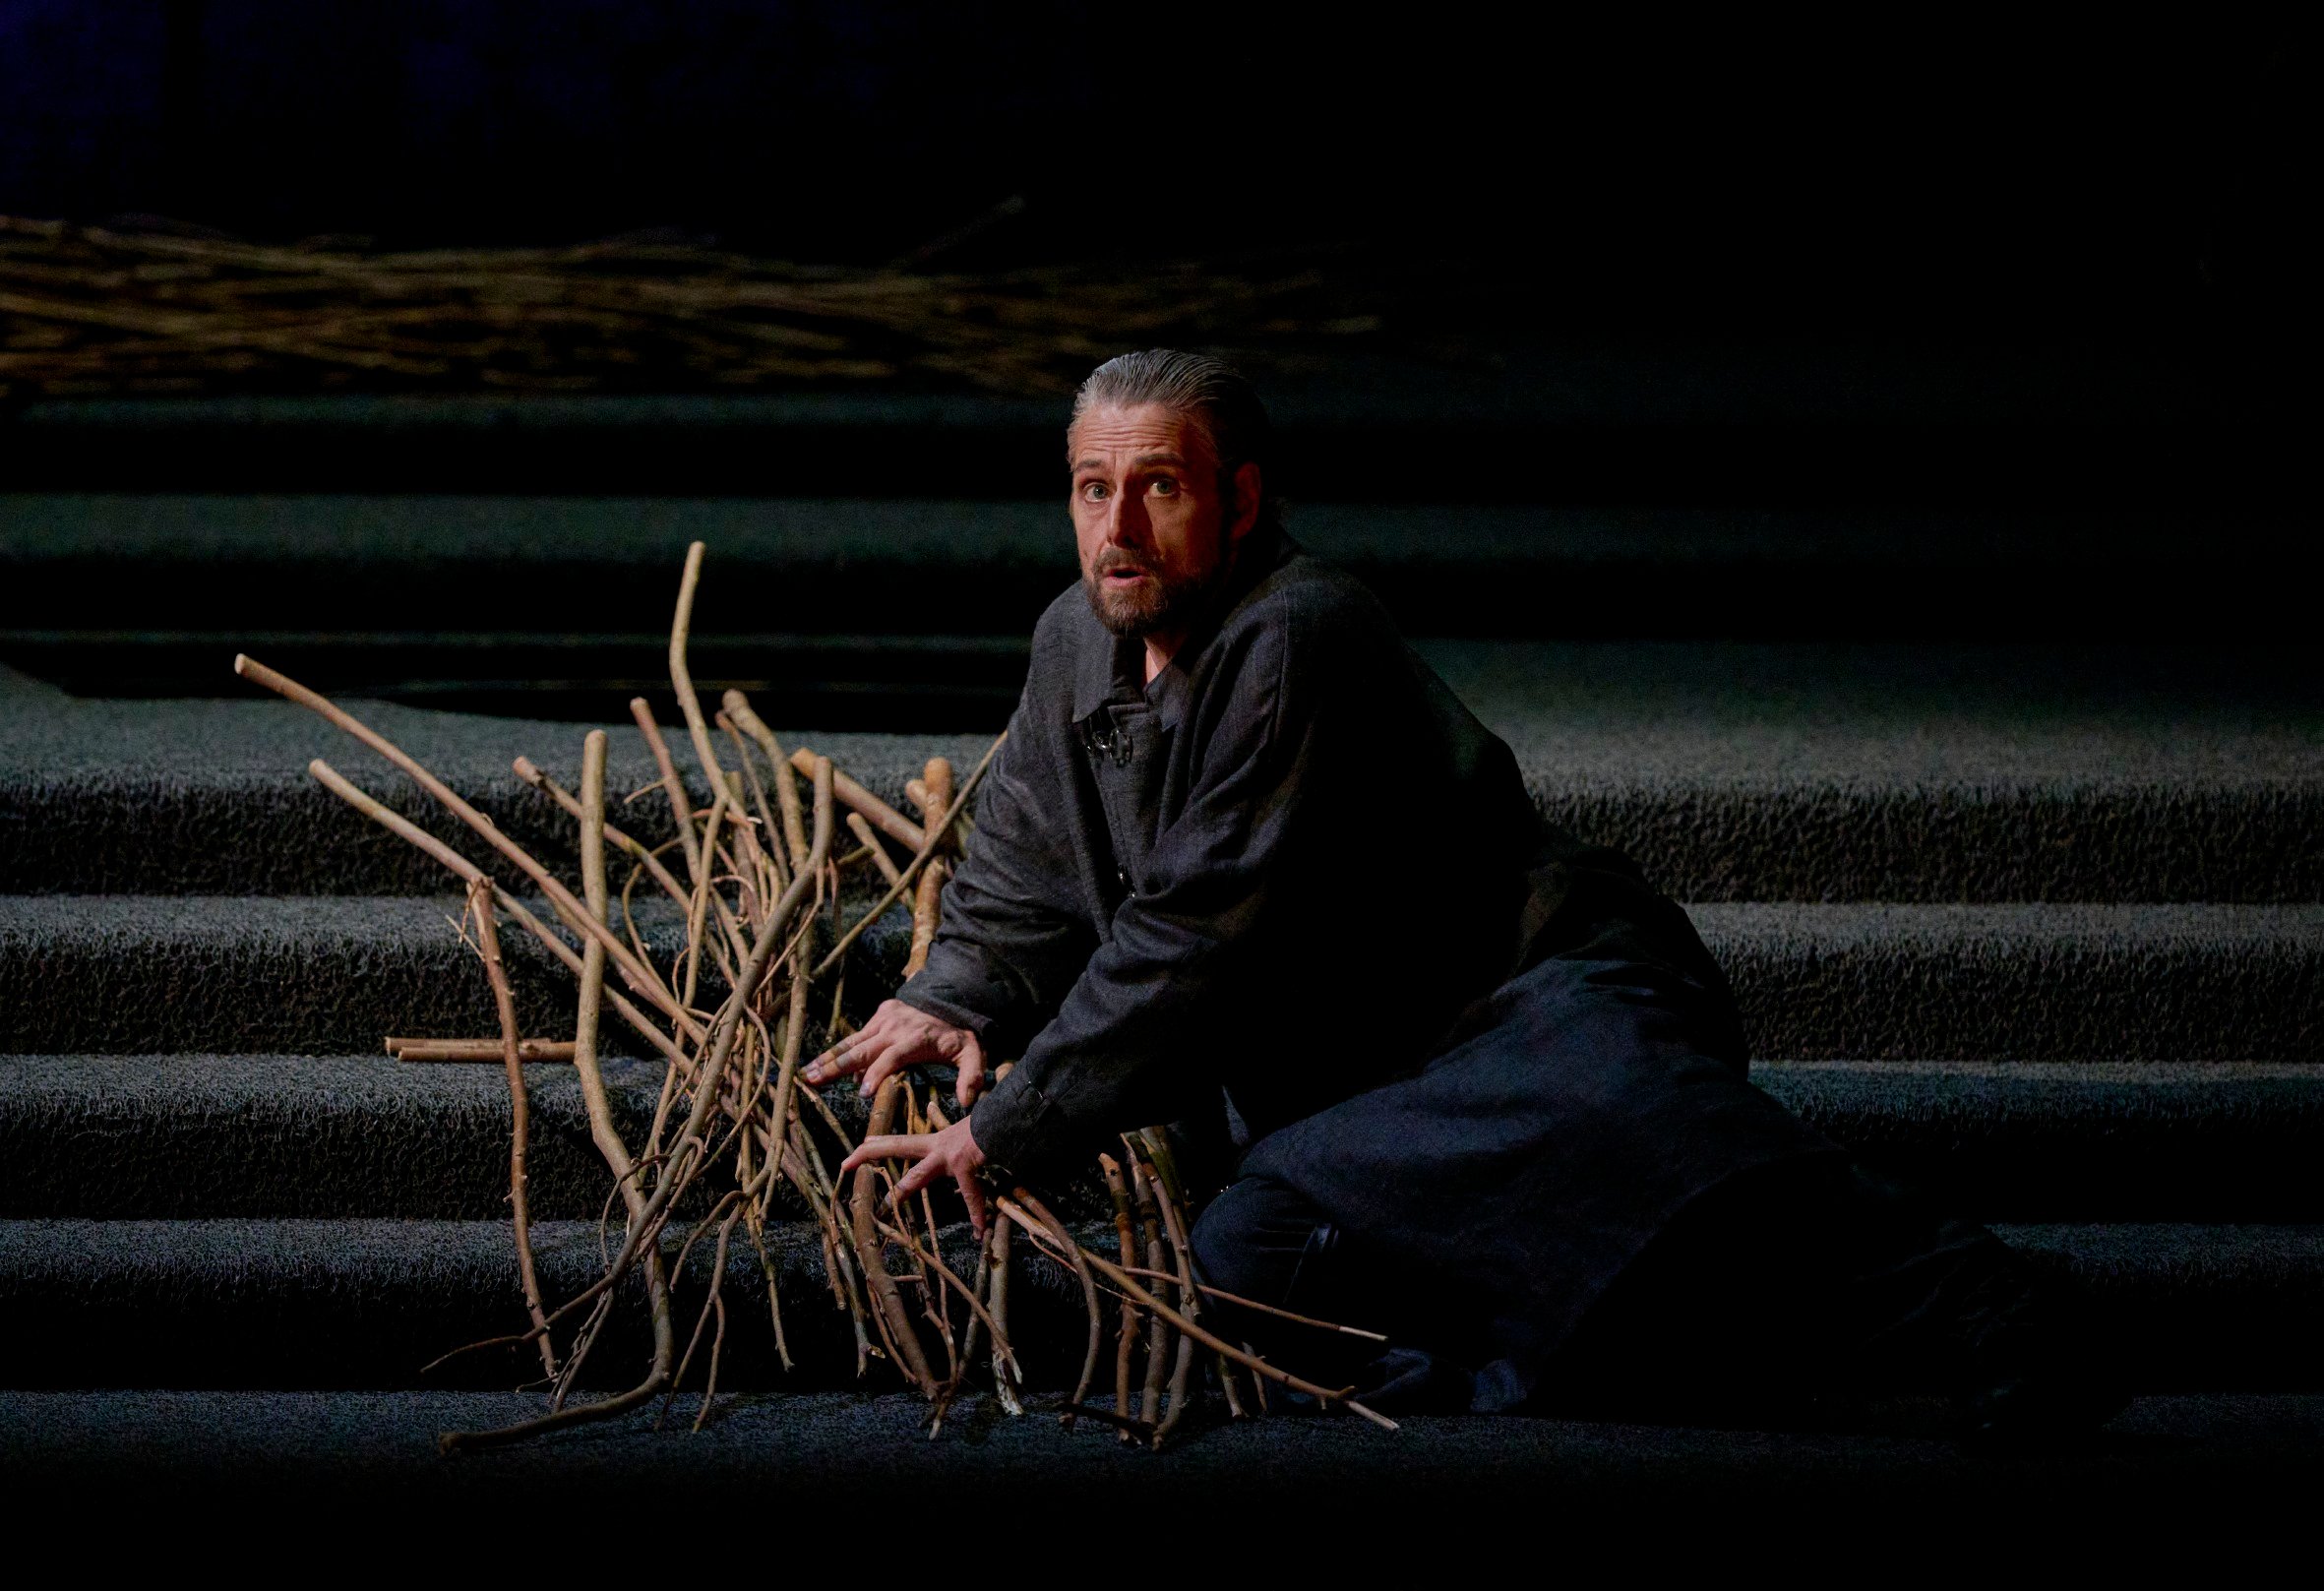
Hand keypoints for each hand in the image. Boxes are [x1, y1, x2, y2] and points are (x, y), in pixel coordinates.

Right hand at [804, 998, 988, 1109]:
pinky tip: (824, 1065)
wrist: (954, 996)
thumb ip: (971, 1076)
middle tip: (814, 1081)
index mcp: (915, 1039)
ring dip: (829, 1058)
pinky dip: (842, 1051)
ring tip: (807, 1072)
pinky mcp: (881, 1013)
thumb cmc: (961, 1033)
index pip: (891, 1058)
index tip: (861, 1092)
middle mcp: (895, 1028)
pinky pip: (859, 1035)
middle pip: (862, 1050)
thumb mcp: (974, 1054)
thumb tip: (968, 1101)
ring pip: (852, 1042)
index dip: (876, 1074)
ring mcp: (885, 1019)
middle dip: (837, 1067)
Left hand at [839, 1115, 989, 1235]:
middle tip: (845, 1162)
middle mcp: (938, 1146)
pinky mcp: (964, 1164)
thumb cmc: (994, 1125)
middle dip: (871, 1153)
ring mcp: (949, 1156)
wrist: (1009, 1119)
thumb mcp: (973, 1135)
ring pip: (918, 1175)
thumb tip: (964, 1149)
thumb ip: (963, 1144)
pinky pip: (971, 1195)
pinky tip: (979, 1231)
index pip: (902, 1141)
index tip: (857, 1148)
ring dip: (903, 1191)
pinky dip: (977, 1214)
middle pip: (898, 1146)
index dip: (878, 1143)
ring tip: (887, 1205)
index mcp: (939, 1141)